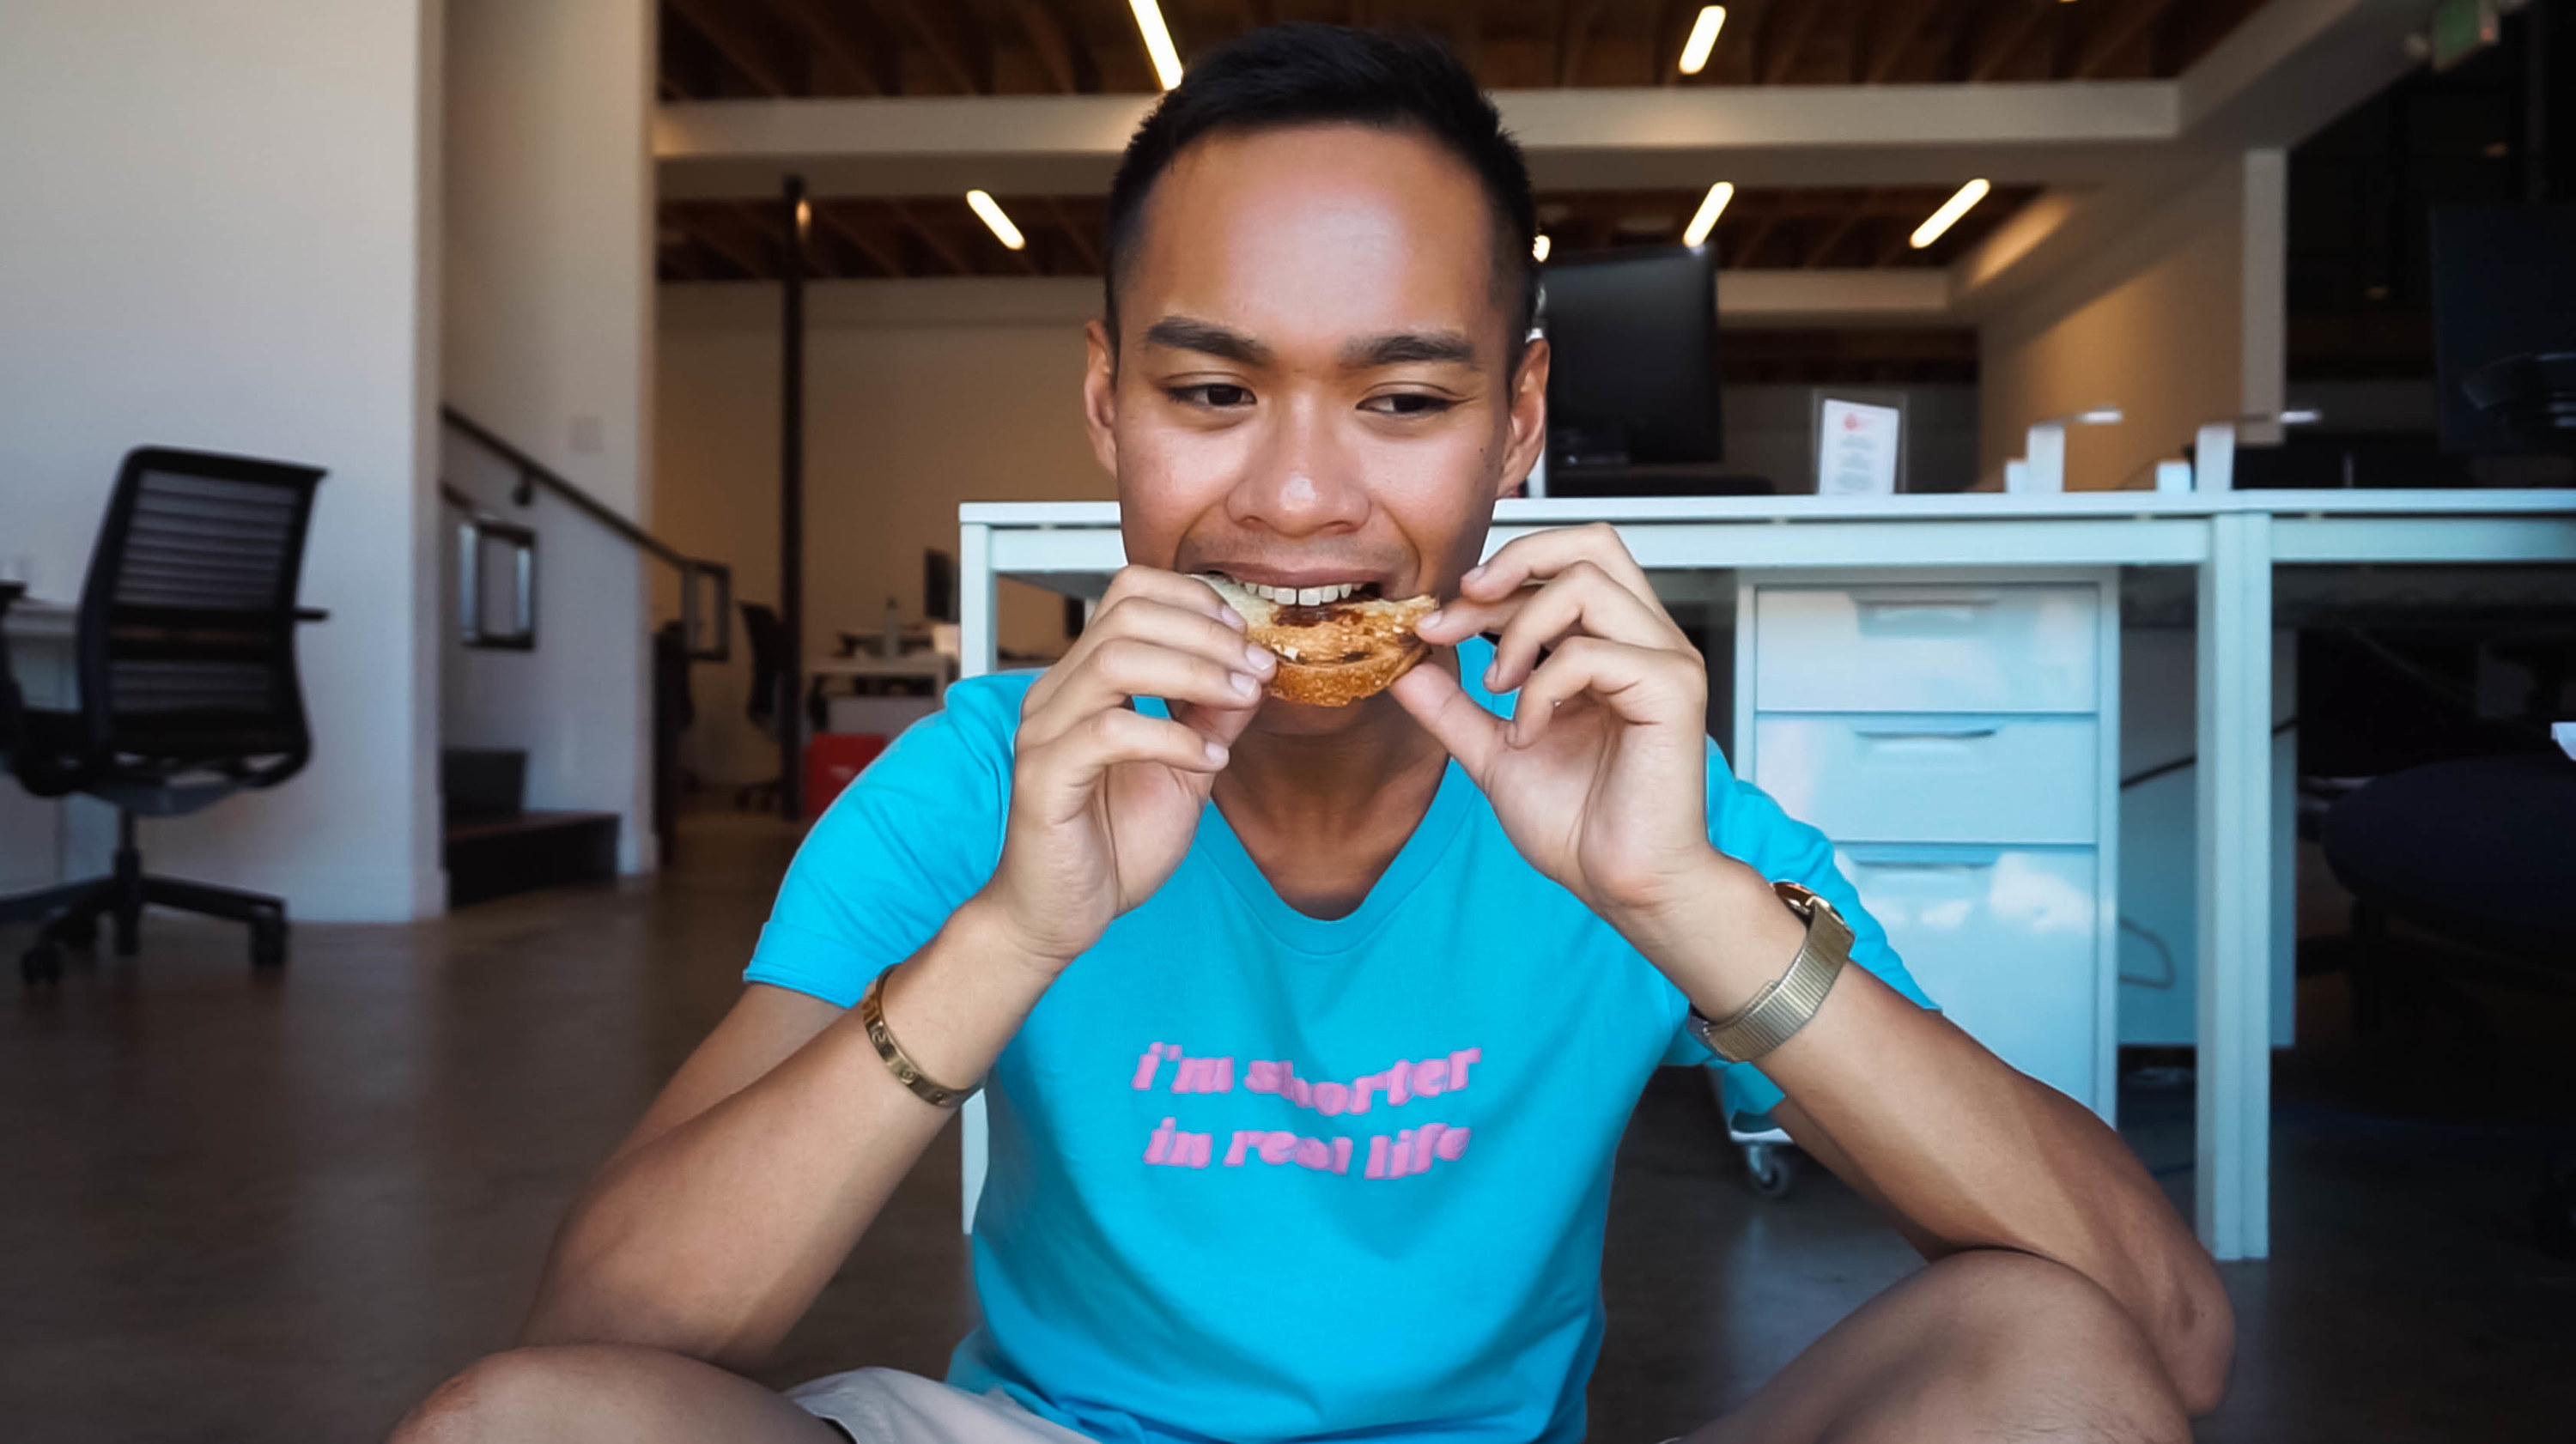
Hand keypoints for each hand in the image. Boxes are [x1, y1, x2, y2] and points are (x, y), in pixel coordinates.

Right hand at [976, 566, 1270, 970]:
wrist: (1062, 914)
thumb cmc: (1115, 842)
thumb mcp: (1185, 771)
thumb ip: (1212, 719)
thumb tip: (1256, 672)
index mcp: (1086, 680)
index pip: (1129, 592)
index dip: (1194, 600)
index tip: (1247, 638)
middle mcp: (1058, 694)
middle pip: (1126, 615)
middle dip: (1206, 633)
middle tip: (1258, 667)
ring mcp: (1045, 732)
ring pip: (1114, 661)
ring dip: (1194, 673)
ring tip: (1242, 699)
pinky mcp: (1043, 778)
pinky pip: (1108, 734)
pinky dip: (1171, 739)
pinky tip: (1208, 763)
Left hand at [1392, 524, 1738, 941]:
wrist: (1620, 883)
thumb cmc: (1579, 823)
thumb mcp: (1492, 751)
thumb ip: (1453, 705)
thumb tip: (1404, 664)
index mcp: (1612, 643)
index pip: (1559, 563)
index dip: (1491, 578)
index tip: (1434, 622)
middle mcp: (1645, 640)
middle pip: (1591, 541)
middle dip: (1513, 563)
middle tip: (1464, 606)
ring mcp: (1665, 661)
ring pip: (1588, 582)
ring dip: (1522, 629)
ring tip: (1500, 686)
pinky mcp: (1672, 691)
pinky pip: (1592, 653)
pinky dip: (1543, 688)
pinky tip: (1529, 732)